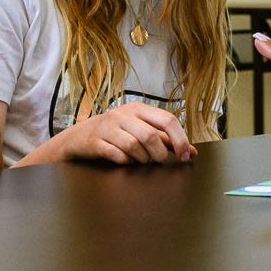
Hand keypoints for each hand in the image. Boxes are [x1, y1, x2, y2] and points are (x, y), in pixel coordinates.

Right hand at [38, 101, 193, 164]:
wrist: (79, 138)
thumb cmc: (115, 134)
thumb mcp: (140, 131)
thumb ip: (165, 140)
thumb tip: (191, 151)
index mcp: (138, 108)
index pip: (167, 119)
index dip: (180, 139)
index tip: (185, 156)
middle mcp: (123, 114)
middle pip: (151, 136)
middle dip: (159, 154)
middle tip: (157, 160)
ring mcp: (108, 127)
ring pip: (135, 147)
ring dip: (141, 159)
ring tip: (139, 160)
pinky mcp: (96, 141)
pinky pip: (117, 156)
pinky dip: (125, 162)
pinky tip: (124, 160)